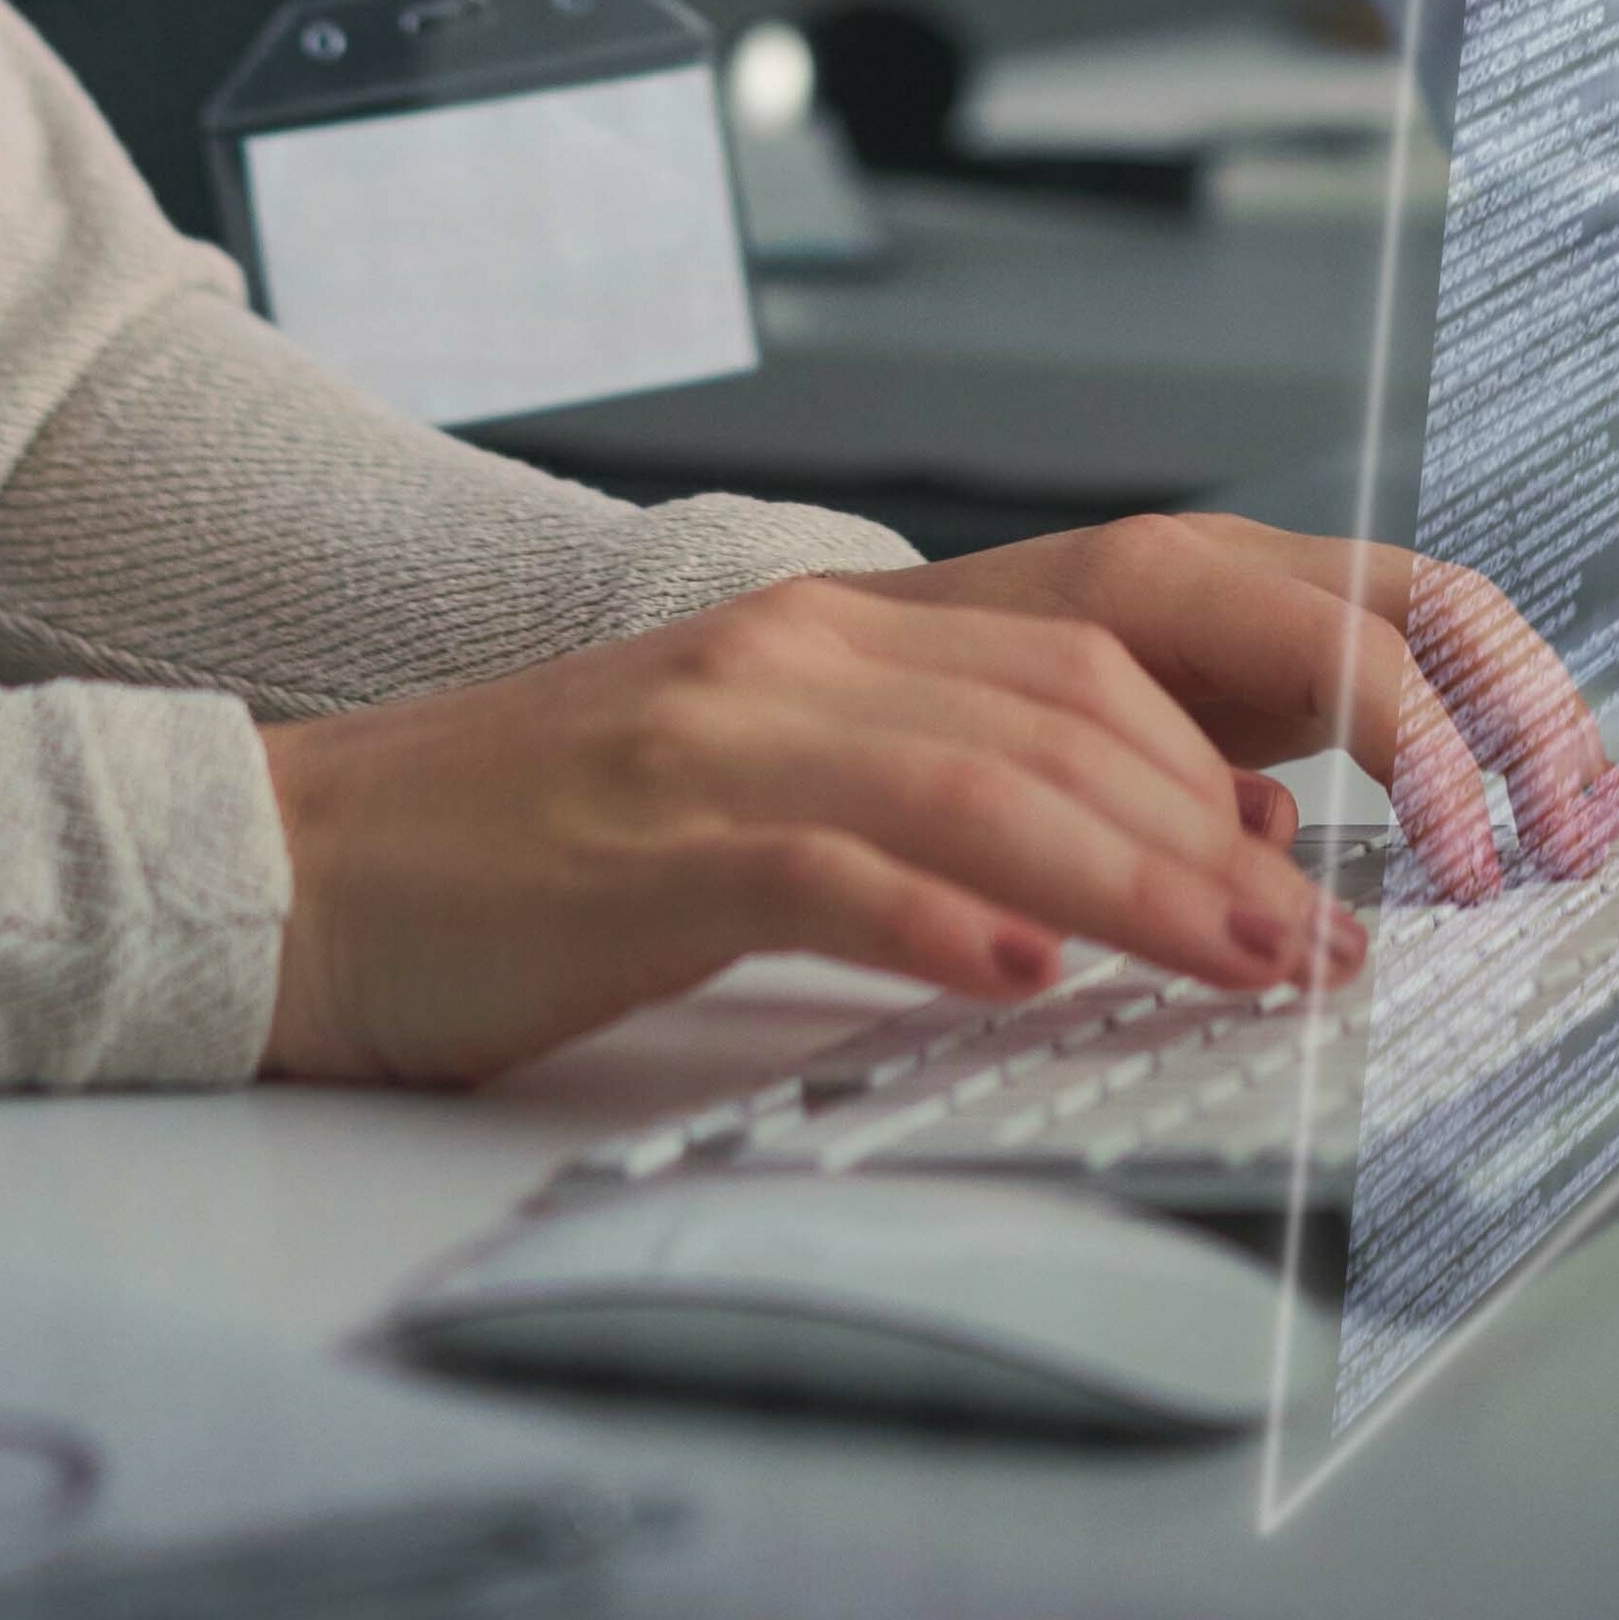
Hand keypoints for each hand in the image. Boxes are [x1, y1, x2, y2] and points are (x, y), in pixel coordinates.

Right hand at [249, 515, 1618, 1088]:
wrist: (294, 872)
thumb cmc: (521, 864)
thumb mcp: (748, 806)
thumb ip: (922, 803)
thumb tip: (1113, 874)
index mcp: (823, 639)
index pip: (1084, 666)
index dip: (1225, 760)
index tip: (1318, 869)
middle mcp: (788, 654)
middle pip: (1069, 716)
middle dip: (1223, 836)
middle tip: (1324, 945)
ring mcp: (713, 737)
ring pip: (986, 781)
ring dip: (1143, 884)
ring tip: (1252, 964)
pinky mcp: (643, 839)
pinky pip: (828, 864)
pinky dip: (944, 919)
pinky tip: (1027, 980)